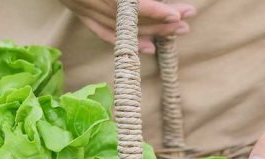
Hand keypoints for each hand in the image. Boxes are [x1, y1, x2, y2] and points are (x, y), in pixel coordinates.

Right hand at [60, 0, 195, 53]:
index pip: (129, 3)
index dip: (153, 10)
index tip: (174, 14)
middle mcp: (87, 0)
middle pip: (129, 18)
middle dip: (160, 21)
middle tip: (185, 21)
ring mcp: (82, 8)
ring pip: (120, 27)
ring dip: (150, 32)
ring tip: (176, 33)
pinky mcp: (79, 12)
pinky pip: (103, 32)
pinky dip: (125, 41)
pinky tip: (146, 47)